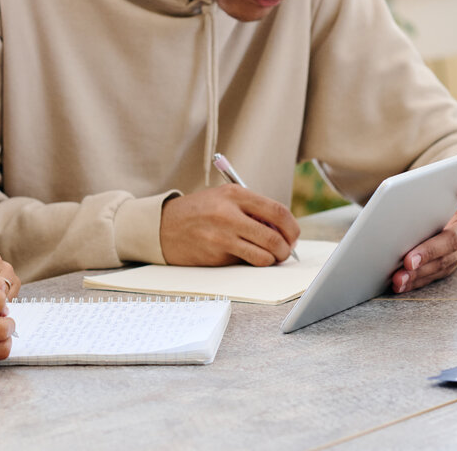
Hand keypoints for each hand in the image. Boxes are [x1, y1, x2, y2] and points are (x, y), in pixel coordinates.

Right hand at [160, 184, 299, 265]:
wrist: (164, 226)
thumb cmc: (199, 212)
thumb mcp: (224, 199)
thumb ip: (252, 210)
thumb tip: (283, 231)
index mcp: (235, 194)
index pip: (277, 211)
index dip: (292, 227)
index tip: (293, 235)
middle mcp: (229, 213)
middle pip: (275, 236)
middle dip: (286, 249)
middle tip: (285, 251)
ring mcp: (222, 235)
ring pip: (264, 255)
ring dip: (272, 260)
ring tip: (268, 257)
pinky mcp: (216, 255)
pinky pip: (246, 263)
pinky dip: (252, 263)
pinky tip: (244, 256)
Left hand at [391, 178, 456, 292]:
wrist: (432, 213)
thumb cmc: (425, 199)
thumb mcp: (427, 191)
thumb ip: (421, 189)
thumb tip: (392, 191)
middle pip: (452, 239)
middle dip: (429, 251)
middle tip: (409, 260)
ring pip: (443, 262)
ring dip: (419, 272)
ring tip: (399, 277)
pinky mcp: (450, 263)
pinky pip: (434, 274)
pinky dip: (416, 280)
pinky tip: (400, 284)